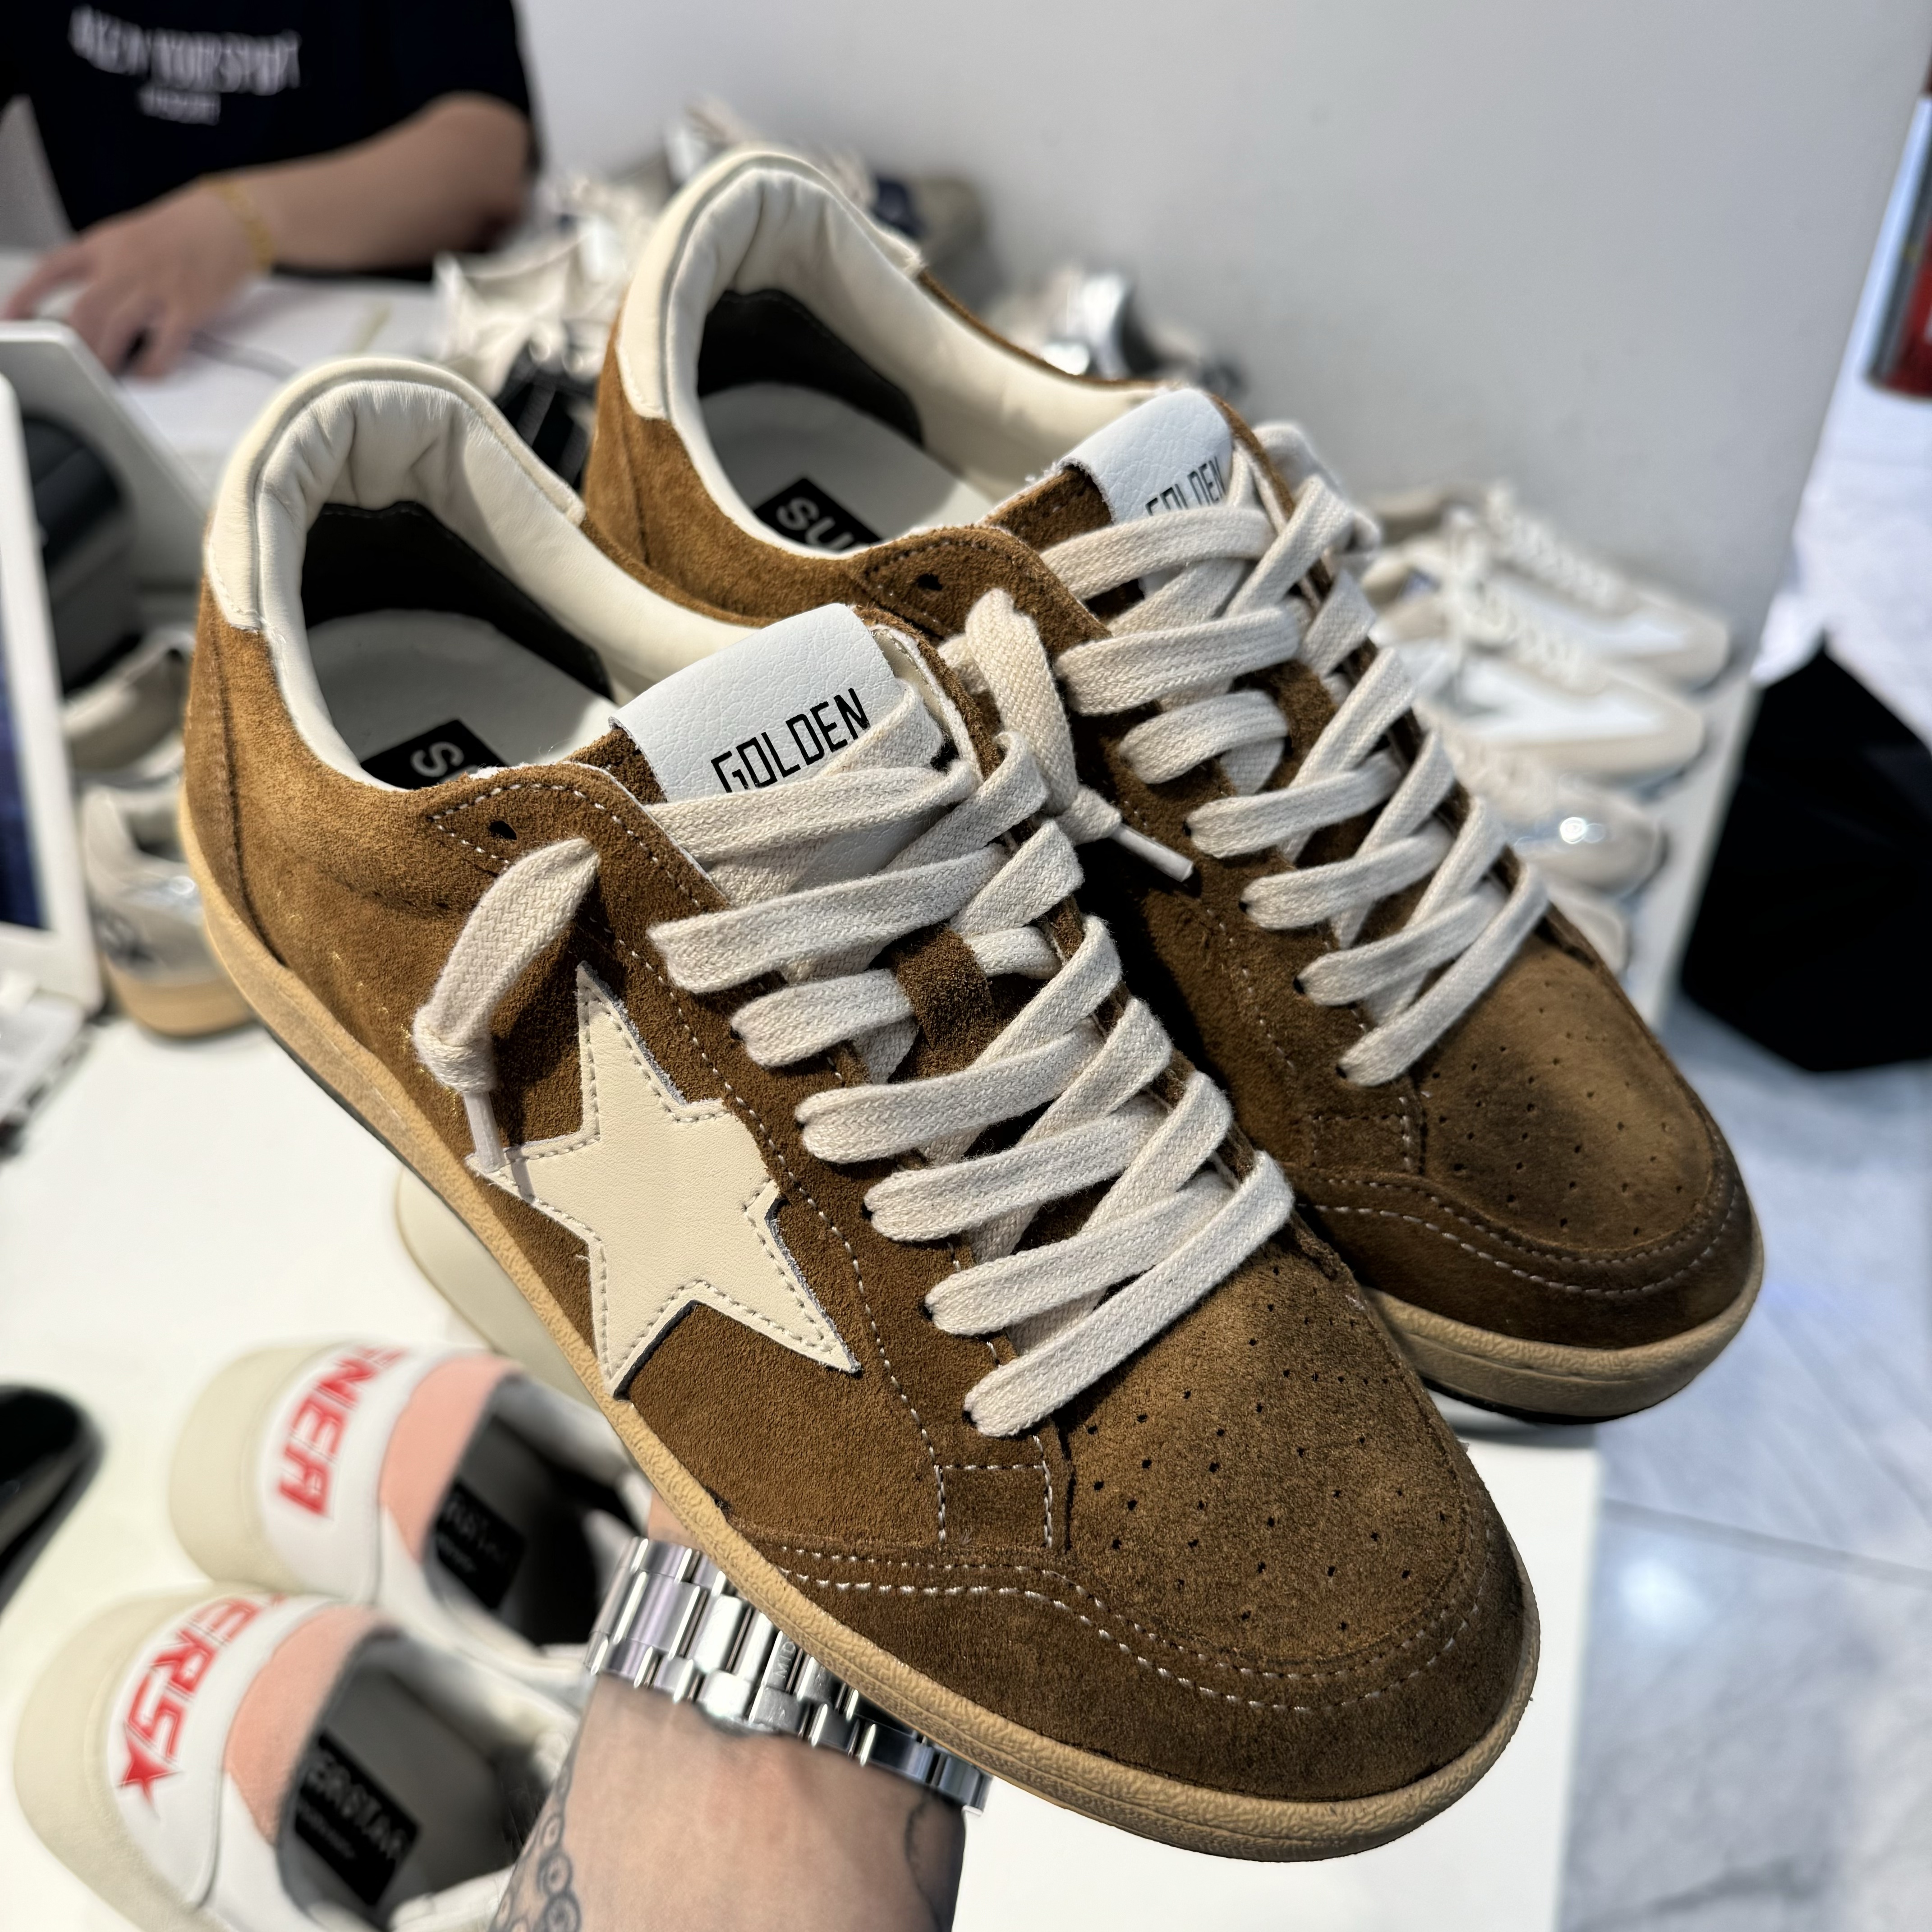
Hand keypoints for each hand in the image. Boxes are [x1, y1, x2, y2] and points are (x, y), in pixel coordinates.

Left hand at [3, 184, 258, 376]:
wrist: (230, 220)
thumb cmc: (183, 233)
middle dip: (75, 345)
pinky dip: (153, 366)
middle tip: (73, 366)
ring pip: (116, 329)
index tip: (10, 321)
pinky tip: (148, 373)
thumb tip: (87, 313)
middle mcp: (126, 264)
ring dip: (106, 360)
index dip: (26, 296)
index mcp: (105, 245)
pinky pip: (164, 345)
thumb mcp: (130, 240)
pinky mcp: (189, 306)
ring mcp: (157, 286)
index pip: (52, 270)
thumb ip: (105, 270)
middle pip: (84, 310)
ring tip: (106, 377)